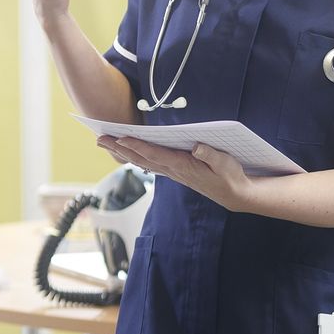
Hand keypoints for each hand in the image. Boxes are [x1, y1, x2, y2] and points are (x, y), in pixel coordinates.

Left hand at [96, 136, 252, 210]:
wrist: (235, 195)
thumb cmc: (231, 177)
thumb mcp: (226, 164)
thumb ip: (211, 156)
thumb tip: (198, 147)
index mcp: (183, 166)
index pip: (155, 154)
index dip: (137, 146)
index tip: (120, 138)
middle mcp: (173, 170)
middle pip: (140, 158)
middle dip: (119, 148)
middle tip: (98, 138)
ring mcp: (172, 172)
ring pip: (141, 161)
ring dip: (122, 151)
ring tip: (105, 142)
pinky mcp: (174, 172)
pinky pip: (149, 163)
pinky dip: (135, 155)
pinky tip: (126, 152)